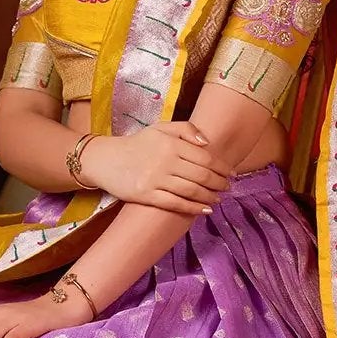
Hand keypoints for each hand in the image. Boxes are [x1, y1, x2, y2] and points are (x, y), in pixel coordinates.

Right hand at [81, 121, 232, 214]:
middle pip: (201, 175)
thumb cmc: (137, 144)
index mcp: (171, 143)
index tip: (230, 172)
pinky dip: (193, 208)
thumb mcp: (160, 128)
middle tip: (228, 187)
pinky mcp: (147, 195)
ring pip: (191, 190)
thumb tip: (208, 143)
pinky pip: (176, 203)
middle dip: (219, 183)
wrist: (106, 160)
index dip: (221, 166)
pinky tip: (205, 209)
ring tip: (218, 198)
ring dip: (209, 196)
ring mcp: (155, 179)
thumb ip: (185, 129)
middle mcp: (165, 160)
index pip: (204, 157)